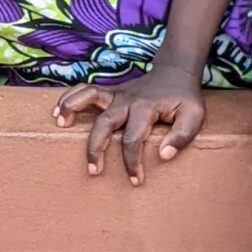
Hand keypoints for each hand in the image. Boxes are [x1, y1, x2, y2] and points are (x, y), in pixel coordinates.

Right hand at [58, 62, 205, 184]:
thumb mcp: (194, 116)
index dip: (132, 162)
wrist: (176, 71)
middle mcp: (127, 100)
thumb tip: (163, 155)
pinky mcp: (110, 92)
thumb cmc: (184, 98)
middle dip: (96, 147)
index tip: (135, 180)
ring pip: (89, 95)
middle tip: (93, 170)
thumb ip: (181, 136)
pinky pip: (85, 90)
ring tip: (60, 123)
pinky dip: (70, 97)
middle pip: (105, 122)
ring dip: (72, 107)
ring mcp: (116, 94)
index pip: (133, 138)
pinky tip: (58, 110)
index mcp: (146, 108)